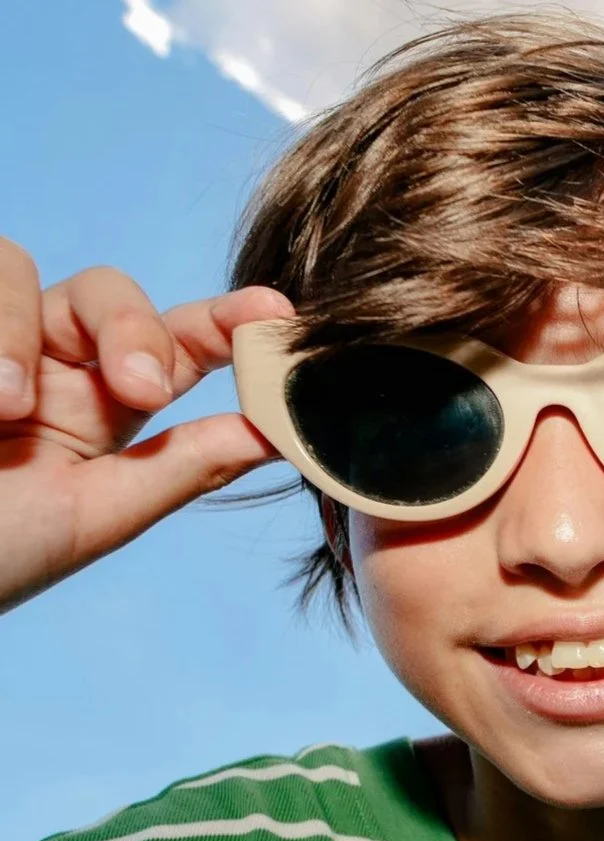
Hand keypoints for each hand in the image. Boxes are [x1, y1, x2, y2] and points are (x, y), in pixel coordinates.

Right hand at [0, 237, 293, 613]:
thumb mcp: (94, 516)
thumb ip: (182, 467)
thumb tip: (280, 432)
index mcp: (98, 409)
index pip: (175, 345)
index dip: (226, 320)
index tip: (275, 315)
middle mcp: (42, 363)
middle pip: (107, 290)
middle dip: (132, 328)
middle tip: (139, 388)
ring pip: (18, 266)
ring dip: (19, 332)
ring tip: (4, 409)